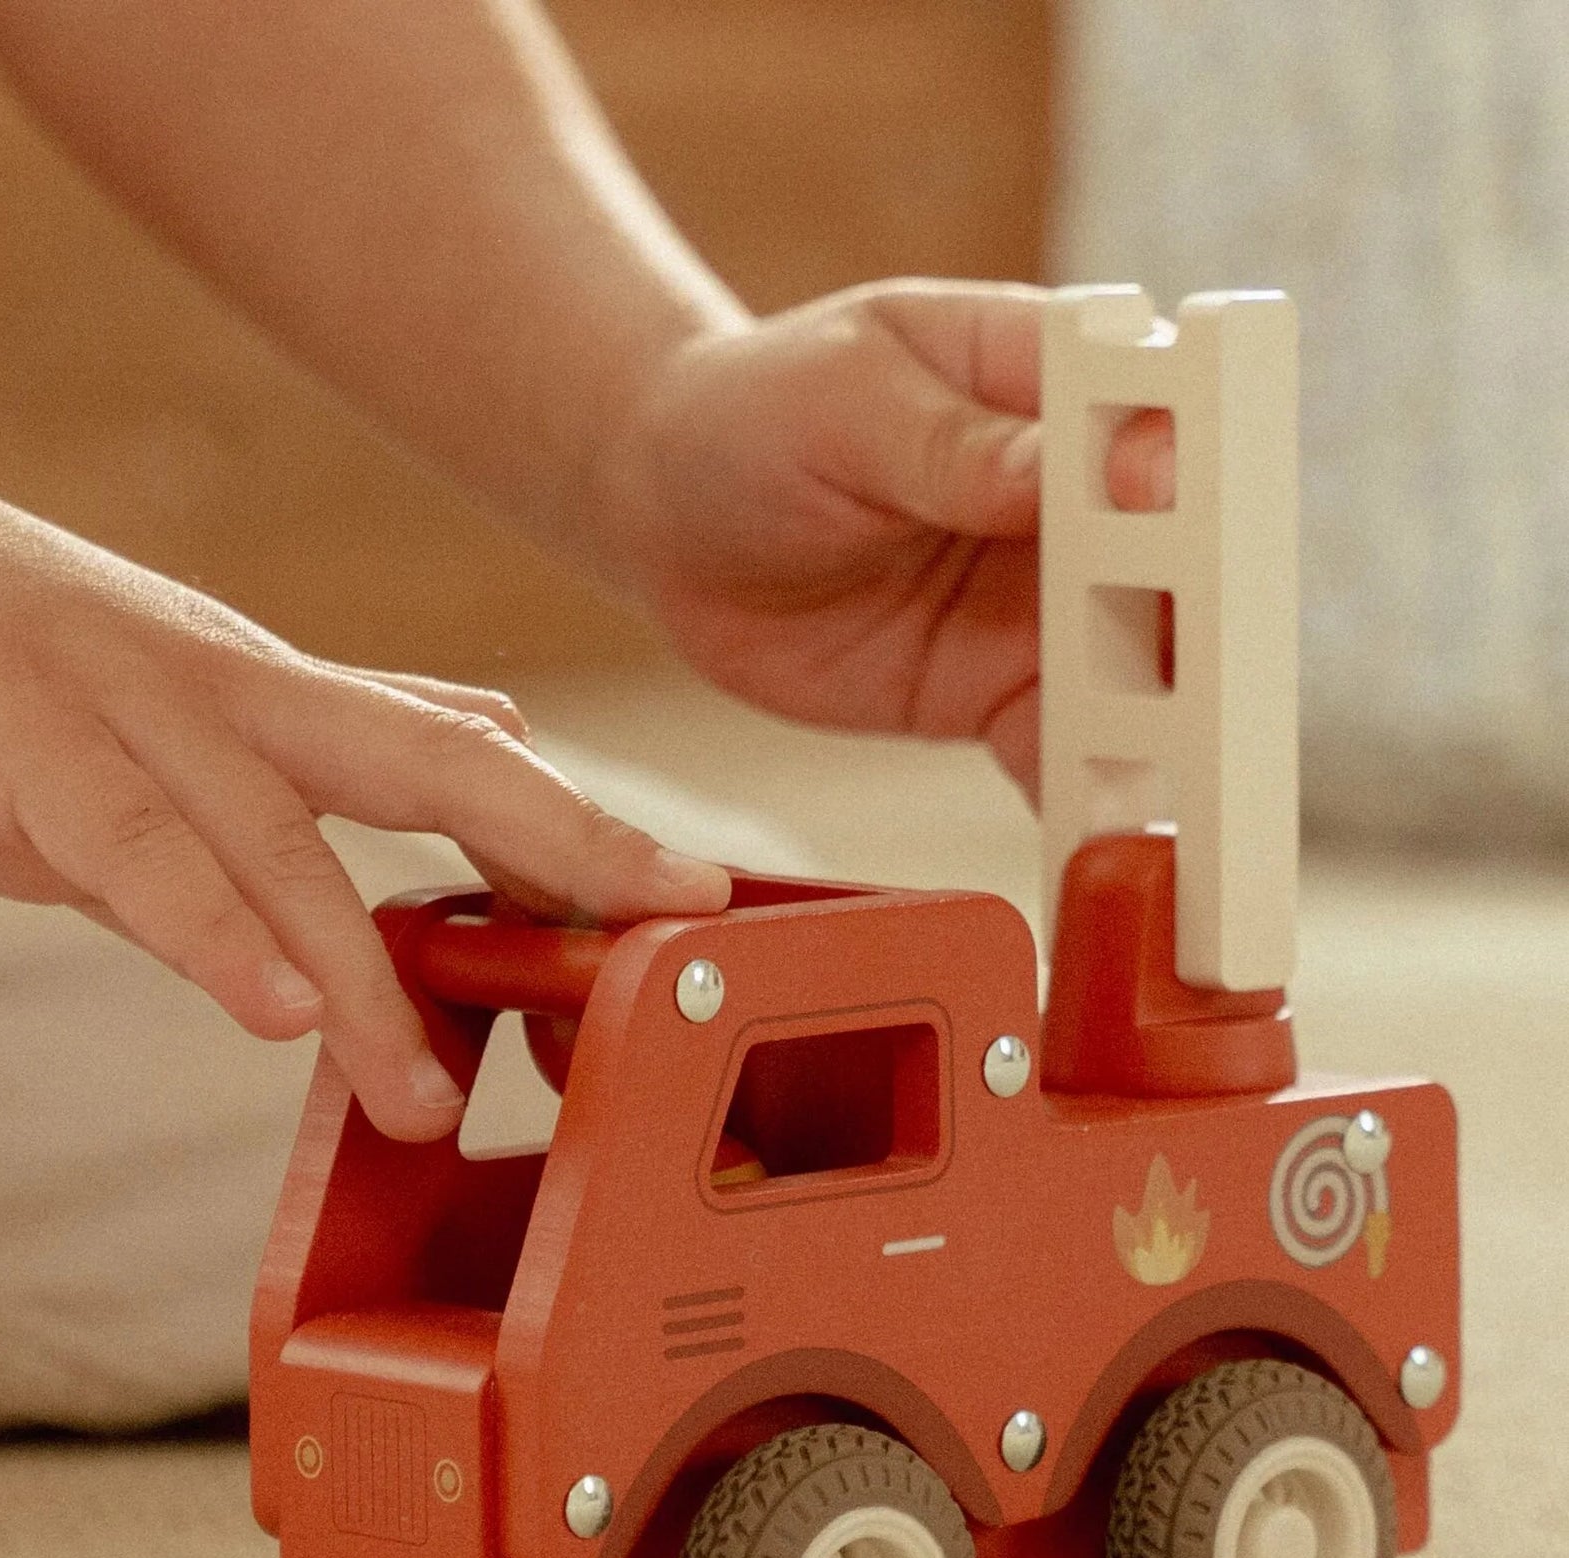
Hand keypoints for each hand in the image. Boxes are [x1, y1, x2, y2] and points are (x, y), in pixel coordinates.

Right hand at [0, 447, 730, 1139]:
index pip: (465, 763)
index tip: (695, 891)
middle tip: (679, 921)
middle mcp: (238, 698)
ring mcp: (136, 713)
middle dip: (570, 841)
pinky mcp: (23, 742)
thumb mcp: (198, 712)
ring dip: (363, 979)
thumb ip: (335, 749)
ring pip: (283, 845)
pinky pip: (133, 849)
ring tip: (428, 1094)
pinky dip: (207, 930)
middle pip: (438, 766)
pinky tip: (267, 1011)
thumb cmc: (5, 657)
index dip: (585, 825)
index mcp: (282, 702)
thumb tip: (487, 738)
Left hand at [596, 280, 1175, 799]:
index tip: (1158, 506)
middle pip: (1180, 558)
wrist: (668, 519)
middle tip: (1220, 689)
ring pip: (1139, 667)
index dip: (1173, 462)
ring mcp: (1045, 600)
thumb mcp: (843, 407)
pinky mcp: (999, 690)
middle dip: (1207, 621)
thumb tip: (1075, 470)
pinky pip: (1066, 748)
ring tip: (1198, 794)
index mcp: (1052, 377)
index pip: (1155, 412)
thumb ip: (956, 444)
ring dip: (1169, 727)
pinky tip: (1114, 850)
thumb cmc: (753, 416)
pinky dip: (1092, 797)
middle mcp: (1077, 493)